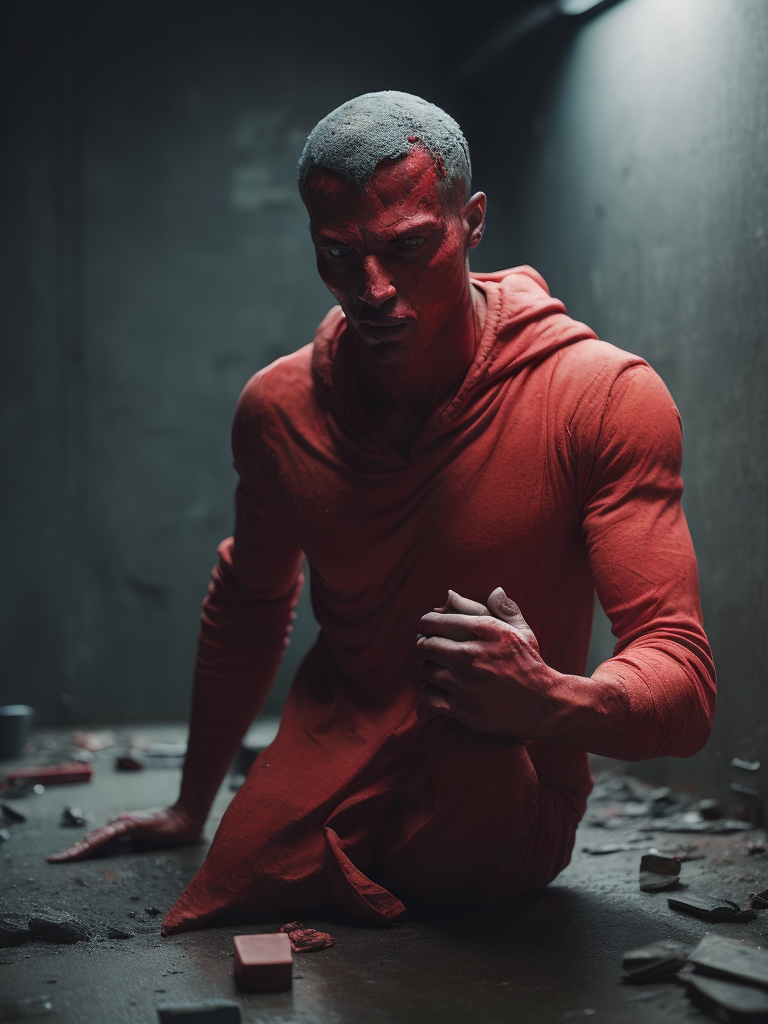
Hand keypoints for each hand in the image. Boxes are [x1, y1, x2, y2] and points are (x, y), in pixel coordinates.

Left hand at [47, 805, 202, 862]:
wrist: (183, 819)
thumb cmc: (164, 827)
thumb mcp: (140, 834)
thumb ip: (123, 835)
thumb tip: (103, 833)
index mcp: (119, 832)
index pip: (94, 842)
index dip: (78, 850)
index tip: (62, 859)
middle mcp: (118, 825)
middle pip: (91, 840)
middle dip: (73, 851)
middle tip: (55, 859)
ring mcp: (125, 824)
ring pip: (98, 837)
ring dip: (82, 847)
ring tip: (67, 856)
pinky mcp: (133, 824)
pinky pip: (113, 833)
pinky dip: (100, 838)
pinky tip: (90, 842)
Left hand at [416, 586, 559, 736]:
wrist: (543, 705)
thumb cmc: (530, 665)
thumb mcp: (522, 631)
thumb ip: (503, 608)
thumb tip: (492, 590)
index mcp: (485, 631)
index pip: (435, 621)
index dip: (427, 624)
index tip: (428, 628)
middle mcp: (472, 655)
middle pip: (425, 645)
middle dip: (426, 645)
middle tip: (431, 649)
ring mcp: (465, 683)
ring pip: (426, 669)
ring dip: (430, 668)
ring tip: (441, 669)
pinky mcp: (461, 708)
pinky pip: (428, 696)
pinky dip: (430, 693)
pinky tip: (441, 690)